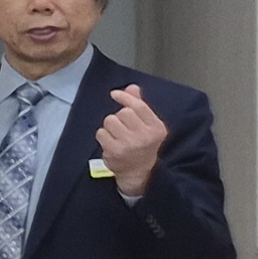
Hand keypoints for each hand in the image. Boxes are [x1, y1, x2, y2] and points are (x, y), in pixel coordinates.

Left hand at [97, 84, 166, 199]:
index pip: (139, 106)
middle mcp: (145, 136)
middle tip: (123, 128)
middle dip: (119, 117)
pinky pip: (101, 133)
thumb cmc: (143, 144)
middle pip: (123, 113)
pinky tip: (111, 143)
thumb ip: (140, 105)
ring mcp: (130, 144)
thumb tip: (132, 87)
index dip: (125, 97)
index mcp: (156, 128)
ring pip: (110, 121)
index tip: (115, 94)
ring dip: (110, 126)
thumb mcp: (147, 125)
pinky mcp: (115, 151)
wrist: (138, 171)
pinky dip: (103, 136)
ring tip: (117, 135)